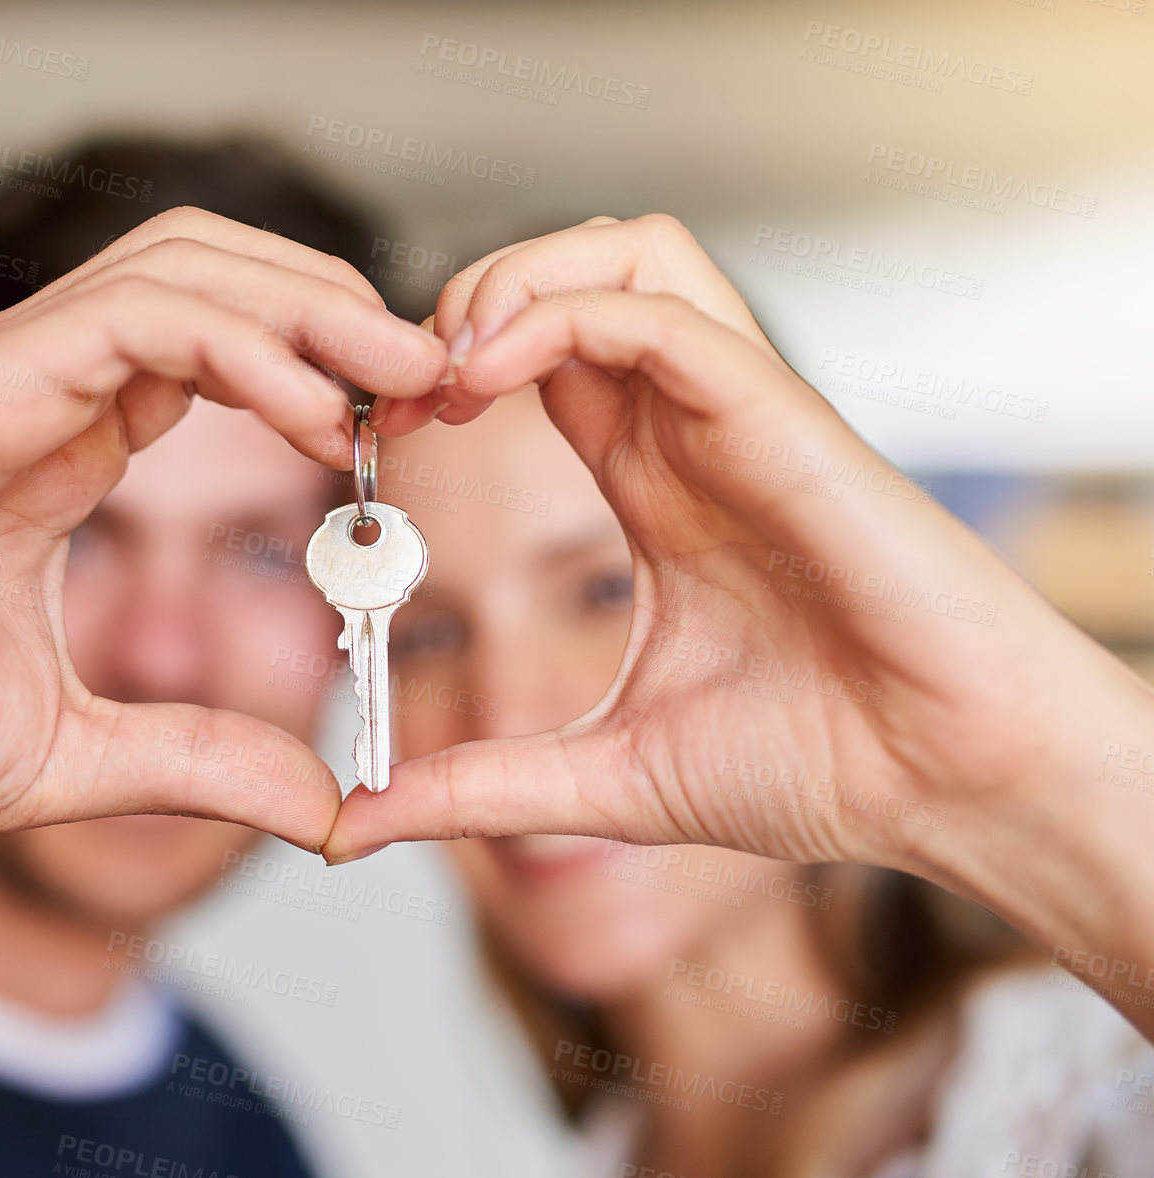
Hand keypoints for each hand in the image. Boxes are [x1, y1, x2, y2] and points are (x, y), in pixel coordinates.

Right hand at [0, 208, 445, 850]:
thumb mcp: (68, 752)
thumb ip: (197, 763)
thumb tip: (323, 808)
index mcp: (73, 443)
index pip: (228, 353)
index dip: (330, 377)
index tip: (414, 436)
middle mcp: (54, 386)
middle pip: (229, 278)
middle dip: (346, 317)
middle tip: (443, 383)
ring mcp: (17, 370)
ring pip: (193, 264)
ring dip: (315, 307)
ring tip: (407, 377)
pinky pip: (142, 314)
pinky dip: (246, 342)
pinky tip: (315, 414)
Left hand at [328, 217, 1153, 978]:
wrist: (950, 787)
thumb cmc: (820, 766)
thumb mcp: (607, 777)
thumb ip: (480, 787)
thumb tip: (358, 827)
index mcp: (655, 486)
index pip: (543, 360)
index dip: (448, 369)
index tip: (380, 430)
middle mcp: (691, 432)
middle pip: (577, 275)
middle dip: (471, 296)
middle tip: (405, 385)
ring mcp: (738, 416)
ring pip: (628, 255)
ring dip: (518, 282)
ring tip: (453, 364)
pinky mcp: (782, 418)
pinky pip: (667, 313)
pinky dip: (567, 314)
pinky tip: (494, 374)